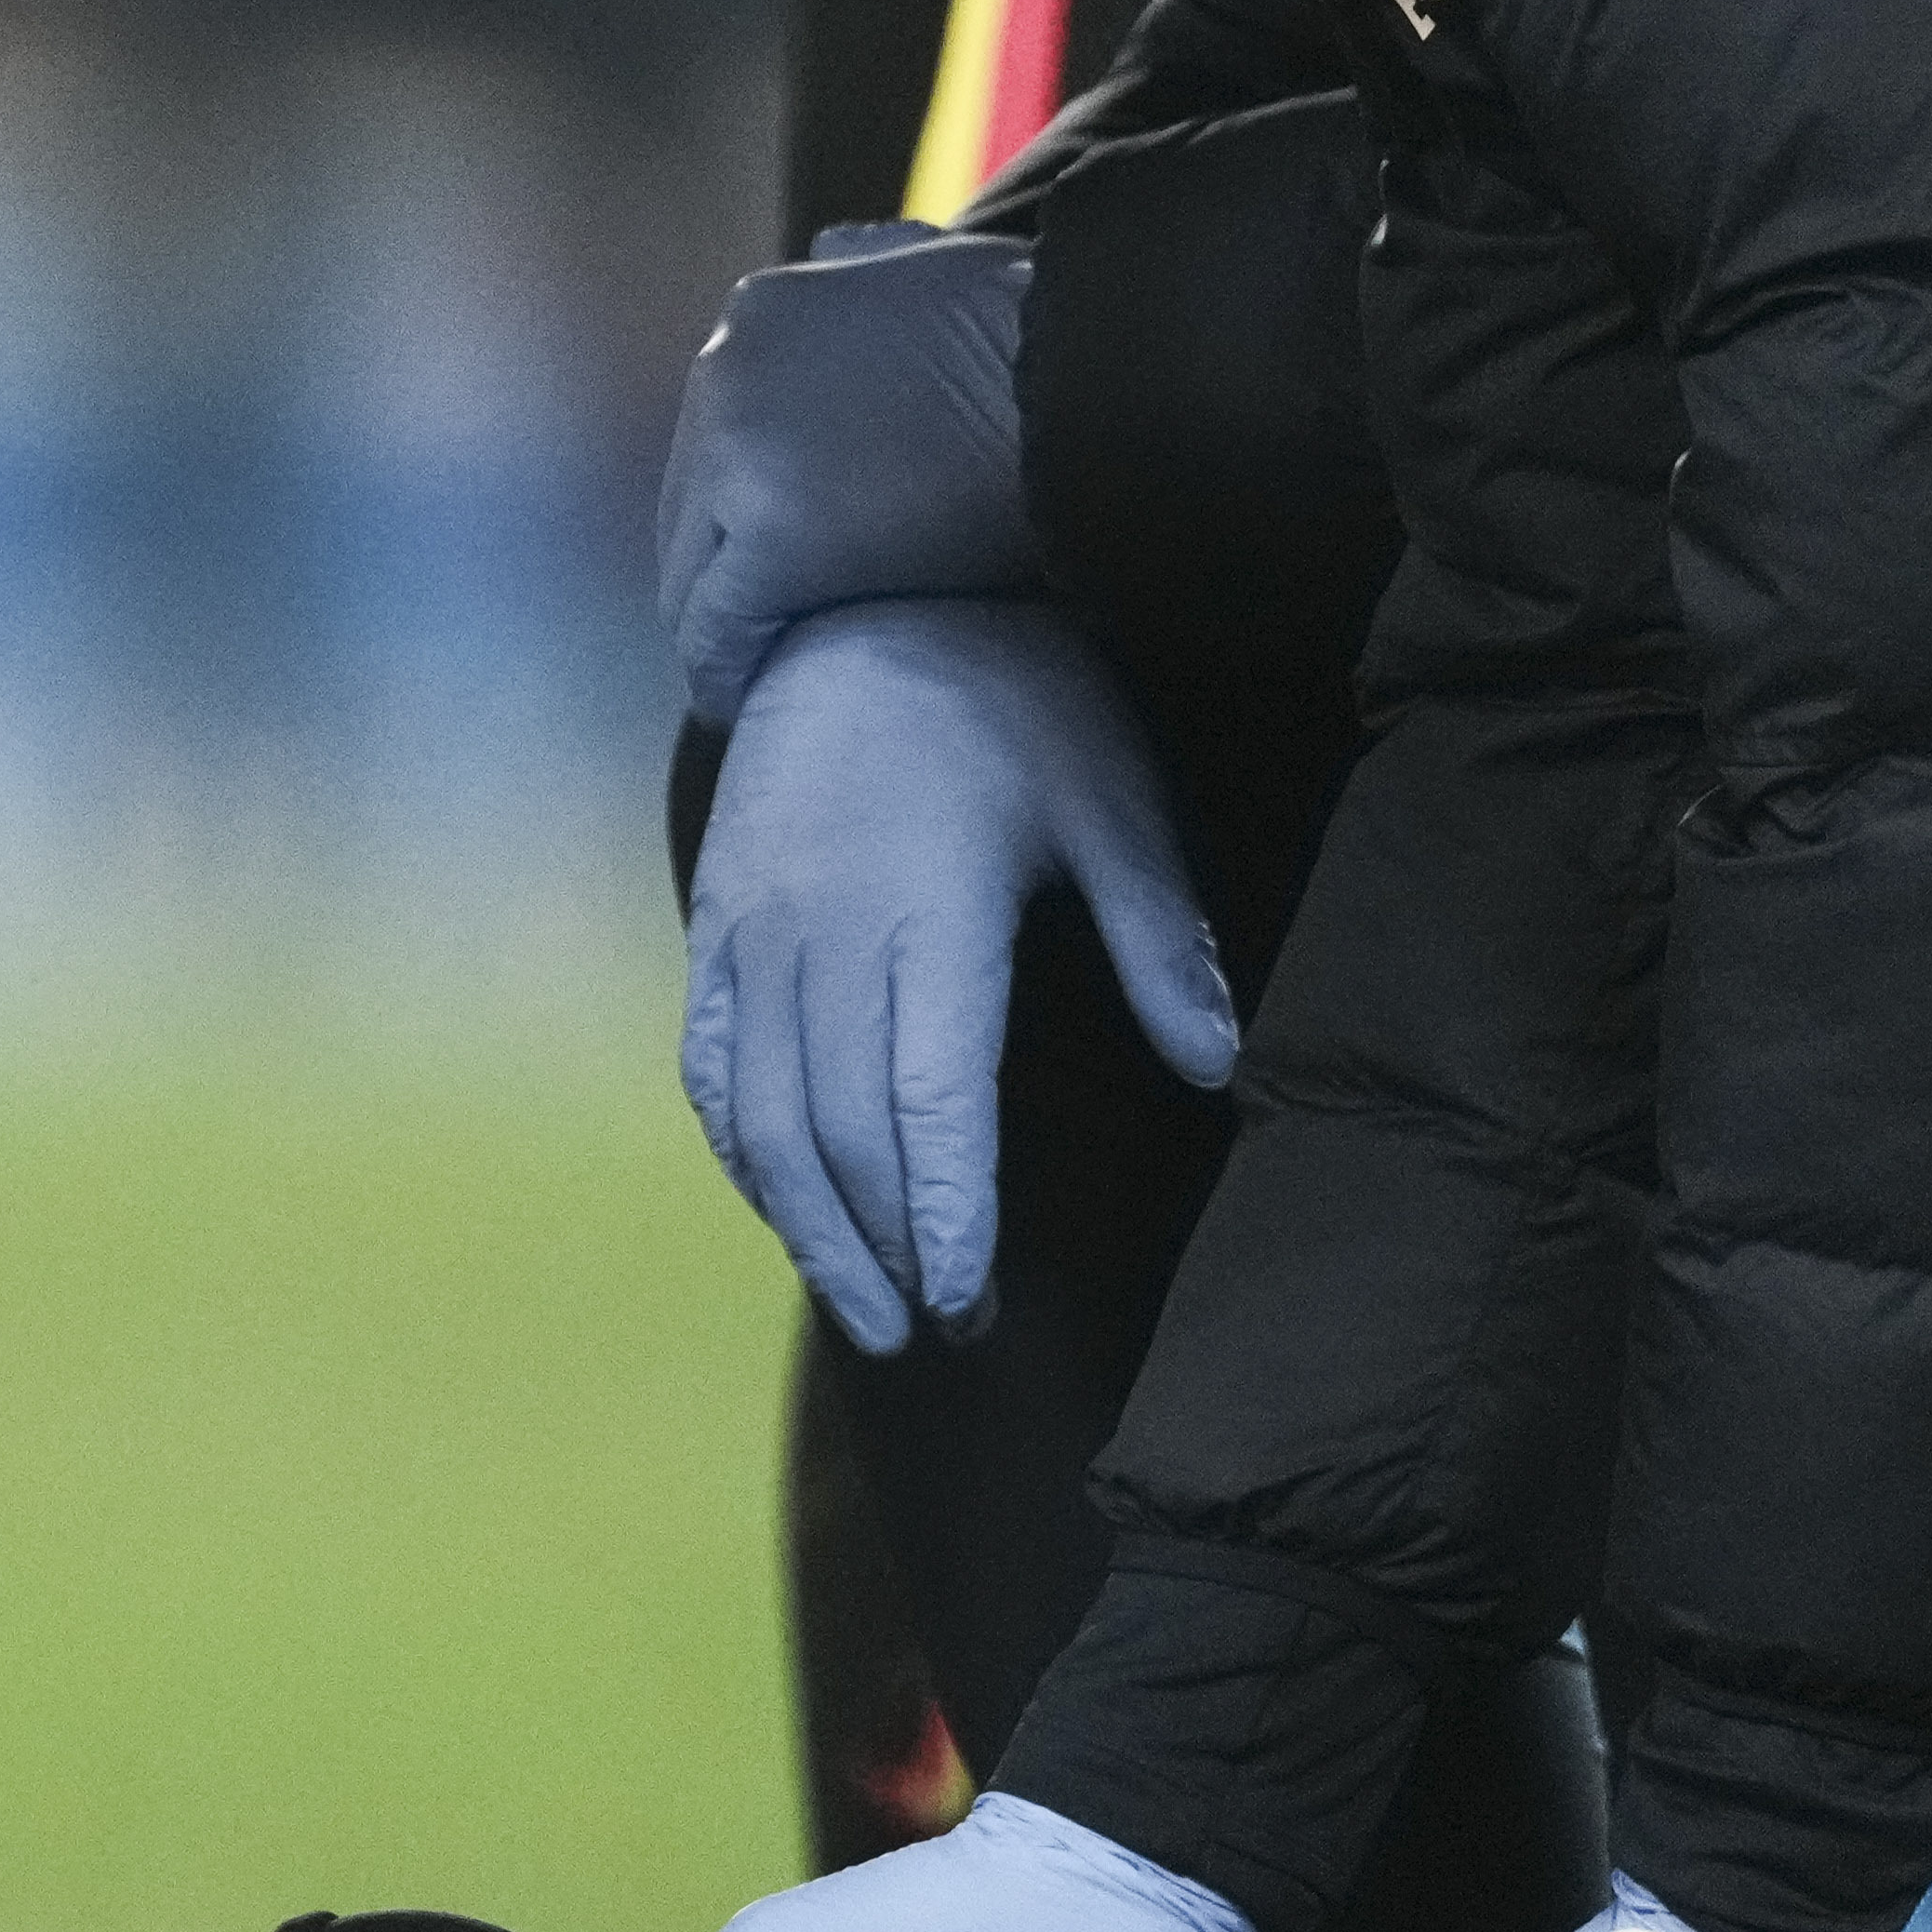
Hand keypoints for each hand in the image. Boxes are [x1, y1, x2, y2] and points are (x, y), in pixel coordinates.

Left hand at [659, 223, 1038, 726]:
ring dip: (727, 620)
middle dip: (723, 568)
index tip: (755, 565)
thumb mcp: (943, 265)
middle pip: (692, 506)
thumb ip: (877, 262)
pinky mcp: (772, 536)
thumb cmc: (1054, 339)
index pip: (719, 438)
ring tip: (754, 672)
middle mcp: (730, 370)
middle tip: (757, 630)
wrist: (1115, 378)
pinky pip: (720, 626)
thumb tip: (838, 245)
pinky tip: (742, 701)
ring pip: (696, 571)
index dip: (737, 513)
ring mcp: (739, 452)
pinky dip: (726, 669)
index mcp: (764, 309)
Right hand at [681, 599, 1240, 1348]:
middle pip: (837, 1132)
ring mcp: (750, 931)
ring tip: (867, 1312)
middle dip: (886, 1248)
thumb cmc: (1011, 695)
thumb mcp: (1113, 797)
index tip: (971, 1299)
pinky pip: (711, 1066)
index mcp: (927, 909)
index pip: (926, 1102)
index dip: (944, 1215)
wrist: (856, 600)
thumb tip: (1219, 1067)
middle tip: (943, 1331)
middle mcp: (820, 932)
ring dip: (808, 1228)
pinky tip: (786, 1210)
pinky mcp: (712, 923)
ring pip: (760, 1118)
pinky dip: (744, 1153)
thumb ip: (1160, 938)